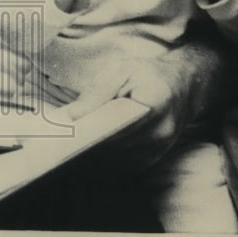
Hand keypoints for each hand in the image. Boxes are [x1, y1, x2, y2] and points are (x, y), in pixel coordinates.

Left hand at [56, 49, 203, 169]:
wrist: (181, 87)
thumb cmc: (148, 75)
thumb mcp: (122, 69)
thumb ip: (98, 90)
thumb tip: (73, 114)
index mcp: (154, 104)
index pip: (116, 125)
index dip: (90, 132)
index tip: (66, 134)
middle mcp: (160, 132)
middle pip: (113, 146)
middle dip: (84, 145)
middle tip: (55, 143)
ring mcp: (158, 150)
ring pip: (116, 161)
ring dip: (90, 157)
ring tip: (64, 149)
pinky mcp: (151, 161)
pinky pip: (121, 167)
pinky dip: (102, 162)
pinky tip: (83, 153)